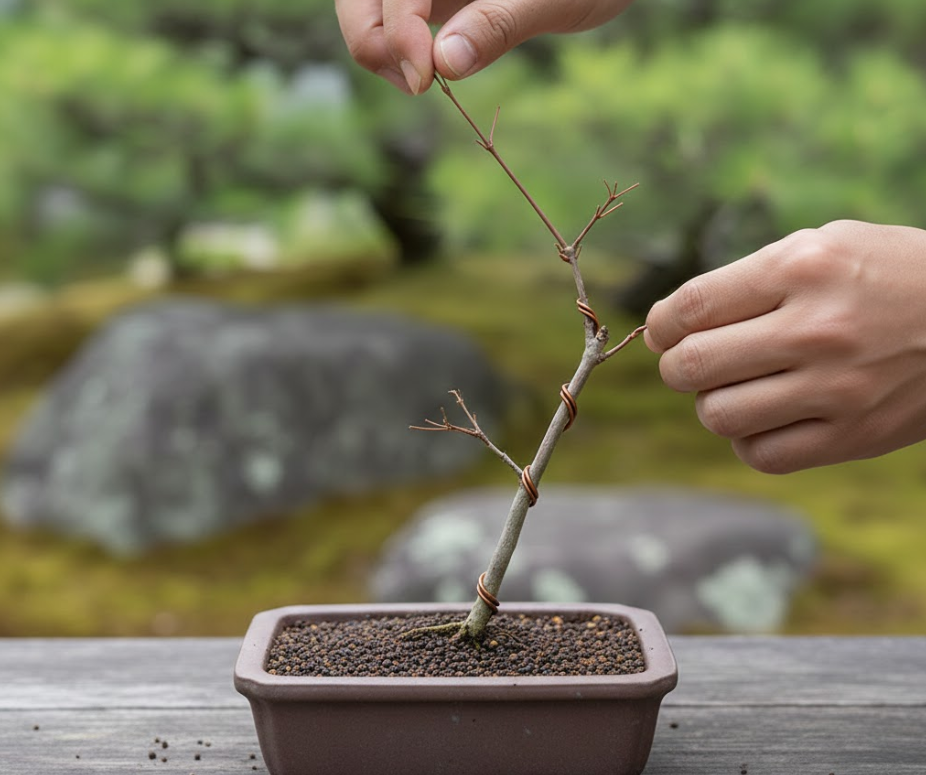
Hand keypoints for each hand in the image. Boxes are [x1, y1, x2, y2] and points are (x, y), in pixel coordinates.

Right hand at [335, 0, 634, 94]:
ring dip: (380, 47)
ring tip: (422, 80)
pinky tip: (428, 68)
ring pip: (367, 8)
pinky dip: (398, 47)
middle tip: (418, 85)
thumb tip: (445, 63)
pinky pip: (391, 19)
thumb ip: (497, 24)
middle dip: (374, 42)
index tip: (425, 82)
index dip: (398, 34)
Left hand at [644, 220, 925, 473]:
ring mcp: (836, 388)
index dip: (661, 325)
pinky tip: (766, 417)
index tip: (663, 332)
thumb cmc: (891, 276)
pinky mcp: (854, 436)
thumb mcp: (827, 246)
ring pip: (718, 415)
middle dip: (678, 365)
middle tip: (695, 361)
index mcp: (803, 268)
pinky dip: (749, 439)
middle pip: (692, 366)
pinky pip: (761, 455)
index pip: (692, 307)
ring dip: (713, 403)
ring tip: (737, 387)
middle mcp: (816, 329)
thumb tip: (671, 323)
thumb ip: (750, 278)